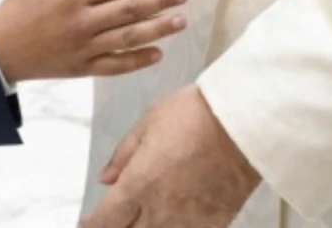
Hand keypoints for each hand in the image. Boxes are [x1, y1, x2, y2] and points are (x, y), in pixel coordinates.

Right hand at [0, 0, 186, 82]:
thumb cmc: (20, 7)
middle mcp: (83, 22)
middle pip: (129, 10)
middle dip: (159, 1)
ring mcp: (84, 48)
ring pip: (128, 38)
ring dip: (157, 29)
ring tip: (180, 21)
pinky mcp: (82, 69)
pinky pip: (115, 66)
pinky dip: (137, 61)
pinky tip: (157, 53)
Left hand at [82, 85, 259, 227]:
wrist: (242, 121)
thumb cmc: (197, 114)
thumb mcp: (149, 122)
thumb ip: (124, 155)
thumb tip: (107, 177)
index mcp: (139, 185)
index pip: (105, 221)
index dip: (92, 224)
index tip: (88, 222)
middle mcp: (160, 210)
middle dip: (119, 227)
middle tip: (118, 217)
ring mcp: (188, 222)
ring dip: (147, 227)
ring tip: (146, 216)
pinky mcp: (213, 223)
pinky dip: (176, 227)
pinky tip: (174, 219)